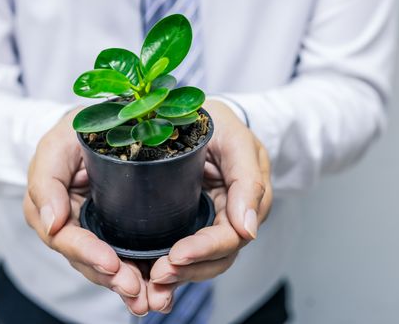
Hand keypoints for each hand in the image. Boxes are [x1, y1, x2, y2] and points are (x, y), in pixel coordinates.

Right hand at [23, 107, 148, 315]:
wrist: (94, 130)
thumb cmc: (70, 136)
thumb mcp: (54, 148)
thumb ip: (46, 182)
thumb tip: (52, 223)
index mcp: (51, 212)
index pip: (66, 240)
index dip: (88, 254)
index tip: (111, 265)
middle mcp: (71, 228)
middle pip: (89, 262)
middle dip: (113, 279)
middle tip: (137, 291)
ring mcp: (94, 231)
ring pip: (109, 266)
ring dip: (129, 284)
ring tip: (152, 299)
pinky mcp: (116, 230)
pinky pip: (127, 256)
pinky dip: (141, 273)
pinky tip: (158, 287)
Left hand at [146, 99, 272, 311]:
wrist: (205, 118)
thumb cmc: (222, 124)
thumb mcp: (237, 142)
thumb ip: (247, 181)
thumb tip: (248, 230)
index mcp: (249, 201)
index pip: (230, 237)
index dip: (205, 249)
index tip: (177, 254)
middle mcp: (232, 217)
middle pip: (216, 257)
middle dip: (188, 269)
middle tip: (158, 275)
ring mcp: (211, 220)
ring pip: (201, 261)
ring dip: (178, 274)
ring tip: (151, 280)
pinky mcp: (191, 220)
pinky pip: (185, 249)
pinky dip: (171, 265)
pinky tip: (149, 273)